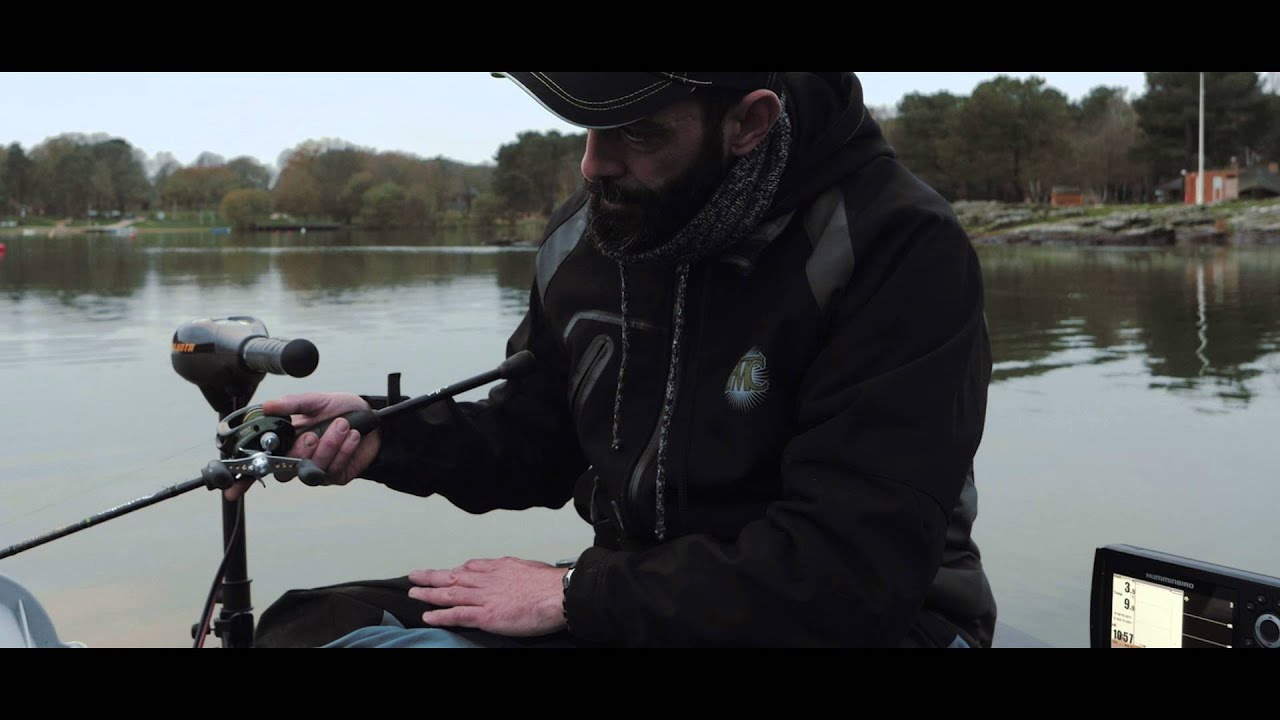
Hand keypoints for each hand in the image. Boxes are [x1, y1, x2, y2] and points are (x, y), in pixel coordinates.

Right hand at [222, 392, 380, 500]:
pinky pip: (335, 469)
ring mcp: (315, 471)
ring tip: (343, 425)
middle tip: (313, 434)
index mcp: (285, 442)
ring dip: (329, 446)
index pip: (258, 464)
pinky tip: (353, 436)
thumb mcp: (315, 400)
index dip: (242, 479)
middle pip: (285, 470)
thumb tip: (267, 405)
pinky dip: (345, 450)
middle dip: (300, 451)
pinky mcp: (336, 476)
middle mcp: (296, 459)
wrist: (371, 417)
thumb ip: (292, 404)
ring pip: (311, 469)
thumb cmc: (339, 409)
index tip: (230, 489)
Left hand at [407, 557, 568, 636]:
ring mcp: (484, 597)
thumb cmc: (551, 584)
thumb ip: (516, 571)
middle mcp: (487, 580)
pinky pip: (456, 614)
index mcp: (499, 567)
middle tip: (415, 575)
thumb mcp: (530, 568)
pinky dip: (440, 615)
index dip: (454, 570)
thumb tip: (516, 573)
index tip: (446, 571)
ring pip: (449, 593)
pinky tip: (428, 615)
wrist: (559, 593)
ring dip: (428, 593)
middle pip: (452, 576)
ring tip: (413, 593)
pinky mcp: (485, 615)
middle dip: (431, 576)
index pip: (471, 567)